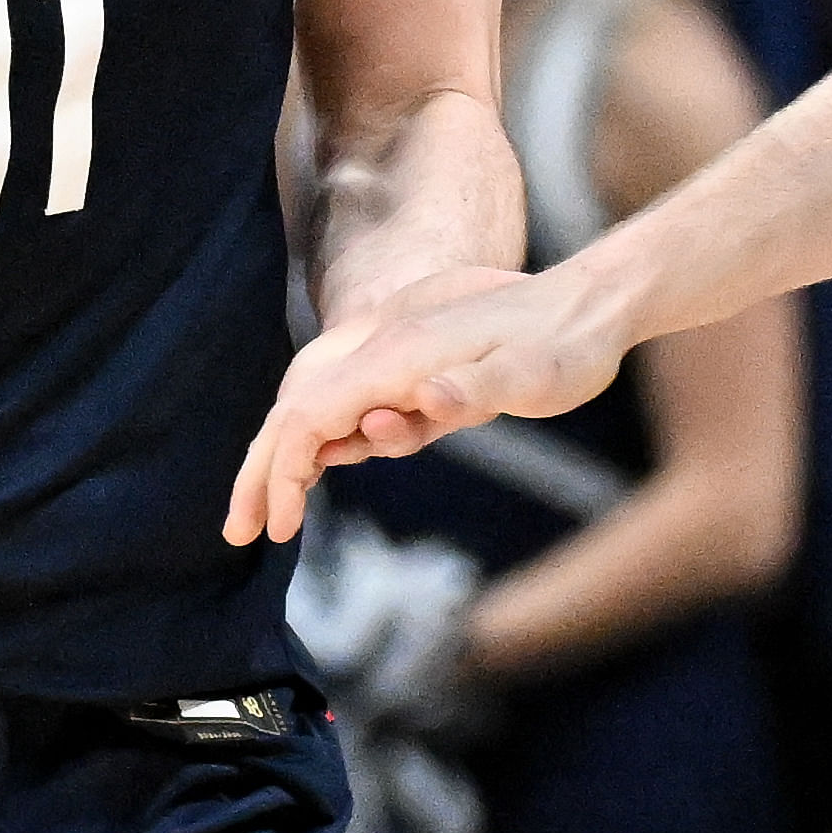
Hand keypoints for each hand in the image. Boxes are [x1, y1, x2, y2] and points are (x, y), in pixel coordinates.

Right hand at [222, 263, 614, 546]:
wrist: (591, 302)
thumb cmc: (566, 346)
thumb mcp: (535, 376)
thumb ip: (479, 388)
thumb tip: (426, 401)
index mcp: (400, 349)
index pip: (311, 413)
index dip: (283, 470)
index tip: (276, 529)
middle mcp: (383, 341)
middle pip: (296, 403)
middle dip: (263, 467)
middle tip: (240, 530)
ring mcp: (392, 343)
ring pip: (315, 397)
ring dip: (287, 453)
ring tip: (270, 510)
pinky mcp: (408, 355)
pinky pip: (347, 394)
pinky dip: (325, 433)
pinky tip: (326, 462)